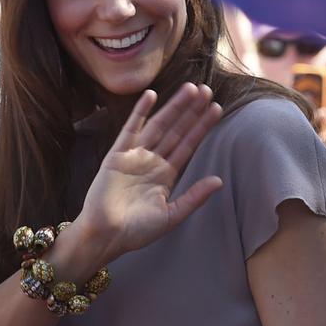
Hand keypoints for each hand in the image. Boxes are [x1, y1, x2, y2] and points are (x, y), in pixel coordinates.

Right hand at [79, 83, 223, 261]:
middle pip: (176, 130)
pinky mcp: (117, 155)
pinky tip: (151, 95)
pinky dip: (140, 112)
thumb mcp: (172, 215)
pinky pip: (130, 129)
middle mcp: (152, 161)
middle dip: (192, 111)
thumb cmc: (136, 231)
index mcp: (166, 175)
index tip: (217, 108)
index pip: (188, 145)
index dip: (201, 127)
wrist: (106, 237)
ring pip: (159, 125)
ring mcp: (135, 156)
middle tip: (208, 90)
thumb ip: (194, 197)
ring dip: (174, 107)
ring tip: (191, 89)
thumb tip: (219, 180)